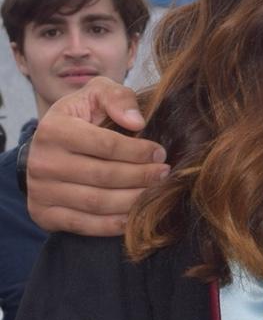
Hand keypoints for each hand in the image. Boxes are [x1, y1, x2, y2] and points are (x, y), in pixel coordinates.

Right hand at [26, 78, 168, 234]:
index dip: (138, 151)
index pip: (105, 145)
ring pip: (97, 203)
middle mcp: (42, 162)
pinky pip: (84, 225)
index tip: (160, 153)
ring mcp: (41, 191)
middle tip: (164, 173)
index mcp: (54, 130)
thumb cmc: (82, 118)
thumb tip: (137, 121)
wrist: (50, 147)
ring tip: (154, 192)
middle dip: (141, 176)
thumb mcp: (96, 94)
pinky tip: (135, 216)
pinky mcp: (44, 215)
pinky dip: (114, 224)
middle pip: (104, 176)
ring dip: (133, 200)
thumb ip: (117, 98)